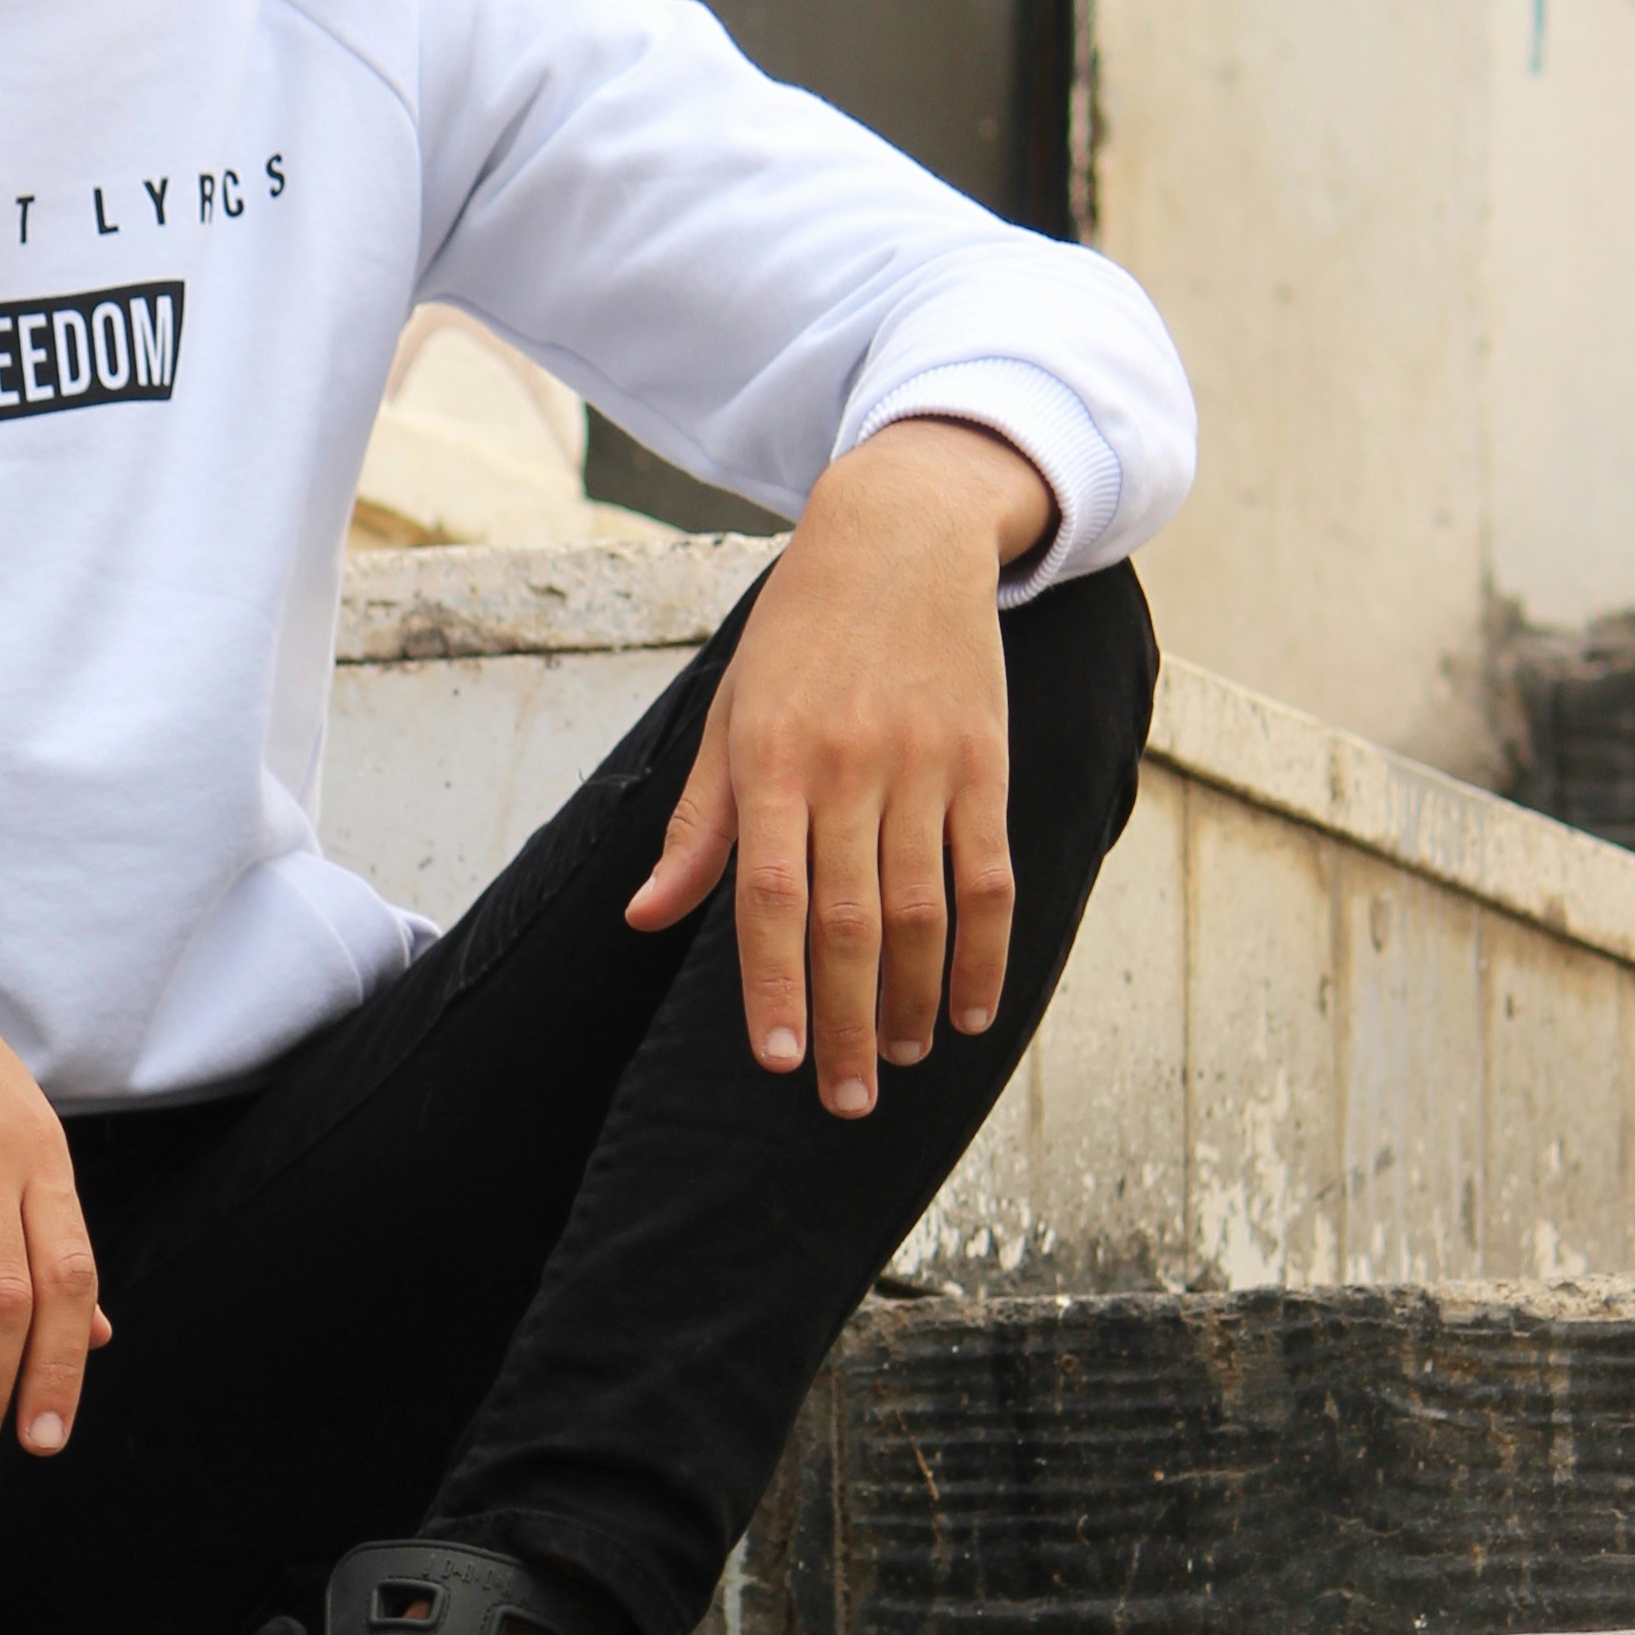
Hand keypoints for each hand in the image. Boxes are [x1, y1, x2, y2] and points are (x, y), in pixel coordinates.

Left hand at [626, 420, 1054, 1116]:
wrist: (898, 534)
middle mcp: (847, 768)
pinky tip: (968, 1011)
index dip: (774, 985)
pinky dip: (985, 951)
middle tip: (841, 1099)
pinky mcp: (984, 761)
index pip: (769, 897)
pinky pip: (990, 874)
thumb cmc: (797, 637)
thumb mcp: (729, 714)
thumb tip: (645, 917)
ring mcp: (923, 765)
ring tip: (896, 1061)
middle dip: (844, 1023)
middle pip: (849, 922)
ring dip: (911, 999)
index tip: (776, 1061)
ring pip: (922, 910)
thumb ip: (697, 823)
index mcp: (770, 760)